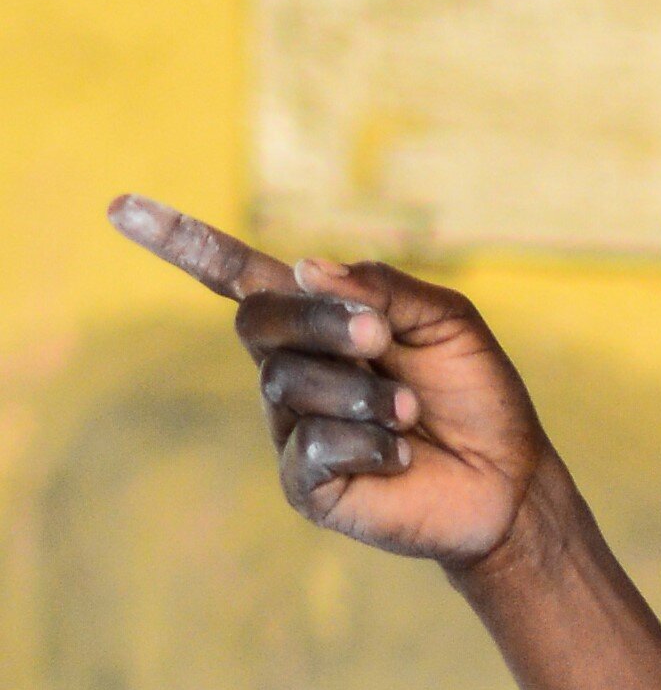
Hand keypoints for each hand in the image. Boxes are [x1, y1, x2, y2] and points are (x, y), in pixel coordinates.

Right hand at [112, 194, 554, 567]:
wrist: (510, 479)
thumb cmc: (476, 395)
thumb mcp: (447, 324)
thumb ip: (384, 289)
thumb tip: (302, 268)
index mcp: (319, 322)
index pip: (236, 277)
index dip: (182, 243)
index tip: (121, 208)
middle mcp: (291, 369)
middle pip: (258, 320)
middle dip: (321, 323)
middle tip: (381, 339)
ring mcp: (291, 426)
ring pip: (287, 384)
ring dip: (363, 393)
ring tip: (411, 413)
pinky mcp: (304, 481)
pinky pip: (313, 446)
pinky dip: (369, 442)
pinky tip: (401, 455)